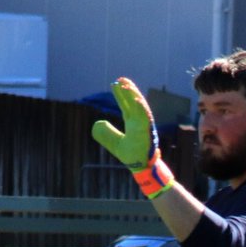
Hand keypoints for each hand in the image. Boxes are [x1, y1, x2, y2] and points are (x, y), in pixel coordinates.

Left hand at [91, 78, 174, 197]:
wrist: (142, 168)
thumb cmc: (132, 156)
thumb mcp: (115, 143)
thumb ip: (107, 134)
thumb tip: (97, 124)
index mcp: (133, 123)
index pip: (126, 105)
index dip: (121, 94)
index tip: (115, 83)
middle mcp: (140, 122)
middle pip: (134, 102)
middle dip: (128, 90)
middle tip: (120, 79)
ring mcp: (145, 126)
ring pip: (140, 107)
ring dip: (134, 95)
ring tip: (126, 85)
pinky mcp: (148, 132)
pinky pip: (146, 118)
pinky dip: (141, 108)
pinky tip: (136, 99)